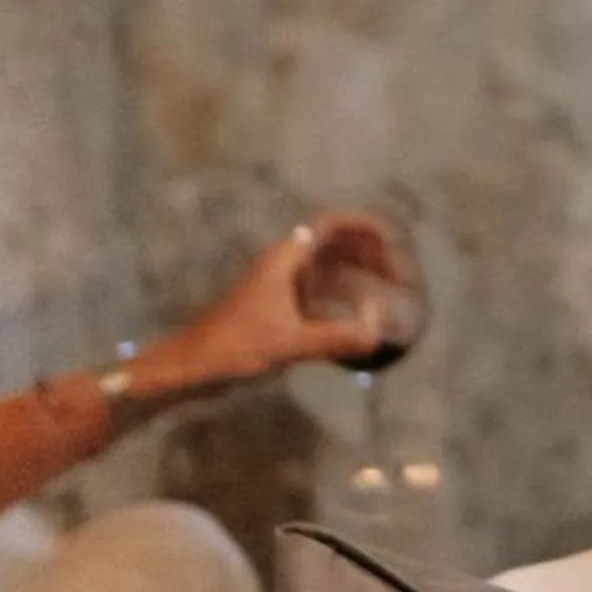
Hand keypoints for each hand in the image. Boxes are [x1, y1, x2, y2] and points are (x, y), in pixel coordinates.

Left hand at [140, 211, 417, 394]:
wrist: (191, 367)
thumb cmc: (233, 347)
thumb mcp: (287, 343)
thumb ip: (334, 338)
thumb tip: (378, 335)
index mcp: (285, 260)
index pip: (331, 224)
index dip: (364, 226)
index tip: (394, 242)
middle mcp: (286, 266)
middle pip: (336, 245)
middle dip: (369, 254)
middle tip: (399, 277)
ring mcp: (282, 288)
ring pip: (329, 271)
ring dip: (359, 277)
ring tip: (389, 295)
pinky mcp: (279, 310)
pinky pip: (321, 295)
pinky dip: (344, 301)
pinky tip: (361, 320)